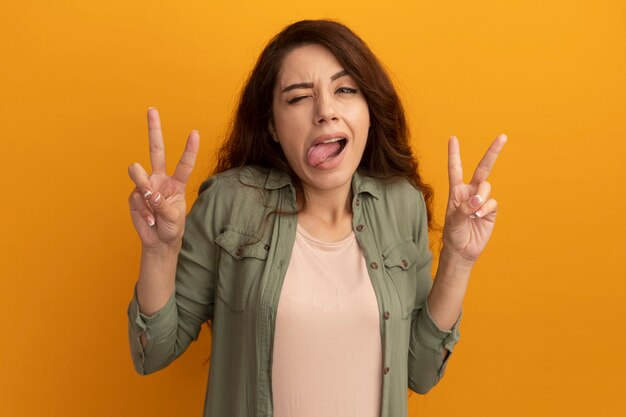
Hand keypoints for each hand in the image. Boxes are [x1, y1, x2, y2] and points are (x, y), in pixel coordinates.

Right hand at [127, 108, 199, 250]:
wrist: (159, 241)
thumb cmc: (172, 228)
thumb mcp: (174, 219)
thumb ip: (163, 205)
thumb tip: (149, 193)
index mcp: (177, 183)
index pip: (184, 164)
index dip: (189, 149)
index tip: (195, 132)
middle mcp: (161, 179)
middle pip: (156, 150)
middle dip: (154, 129)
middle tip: (152, 110)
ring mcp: (146, 186)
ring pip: (137, 172)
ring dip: (142, 184)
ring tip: (151, 202)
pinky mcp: (134, 195)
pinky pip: (136, 197)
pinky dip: (143, 211)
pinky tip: (150, 219)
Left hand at [442, 134, 506, 262]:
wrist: (463, 250)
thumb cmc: (453, 234)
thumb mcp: (454, 220)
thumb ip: (464, 208)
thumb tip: (478, 199)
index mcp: (456, 191)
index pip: (456, 168)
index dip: (454, 153)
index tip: (453, 138)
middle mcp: (470, 192)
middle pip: (483, 168)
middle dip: (493, 152)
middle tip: (503, 137)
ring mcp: (482, 200)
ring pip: (487, 187)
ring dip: (481, 197)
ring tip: (473, 212)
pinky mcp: (491, 210)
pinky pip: (492, 203)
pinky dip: (486, 209)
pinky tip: (479, 218)